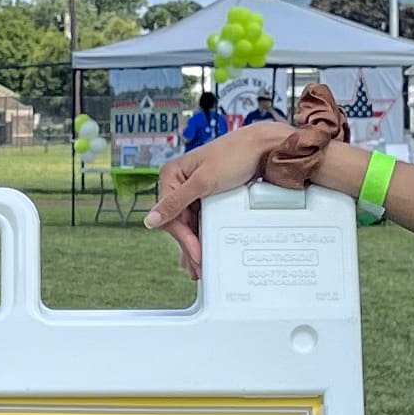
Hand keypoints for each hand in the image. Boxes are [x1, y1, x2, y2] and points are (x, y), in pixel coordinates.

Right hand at [139, 129, 284, 276]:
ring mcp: (194, 189)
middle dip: (188, 244)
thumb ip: (175, 202)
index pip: (169, 214)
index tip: (196, 254)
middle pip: (179, 220)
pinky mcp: (209, 194)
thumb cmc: (235, 156)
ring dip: (194, 242)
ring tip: (199, 264)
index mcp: (172, 174)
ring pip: (189, 222)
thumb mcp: (203, 182)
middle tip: (198, 266)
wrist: (264, 148)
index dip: (182, 237)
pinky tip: (203, 247)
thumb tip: (149, 221)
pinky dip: (203, 232)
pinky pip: (201, 217)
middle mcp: (179, 182)